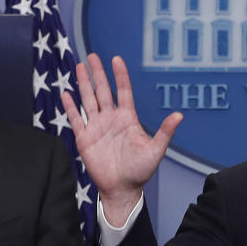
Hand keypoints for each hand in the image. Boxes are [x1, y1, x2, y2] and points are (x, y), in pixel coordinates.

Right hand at [62, 54, 182, 225]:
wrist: (122, 189)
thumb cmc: (140, 171)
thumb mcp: (155, 150)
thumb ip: (165, 132)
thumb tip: (180, 115)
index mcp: (127, 119)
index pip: (123, 92)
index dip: (120, 76)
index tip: (116, 59)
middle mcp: (111, 119)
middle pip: (103, 91)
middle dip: (98, 73)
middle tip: (92, 56)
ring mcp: (96, 127)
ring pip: (88, 100)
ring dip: (84, 84)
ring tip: (79, 66)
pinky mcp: (84, 138)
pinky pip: (76, 119)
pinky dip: (70, 107)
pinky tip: (66, 94)